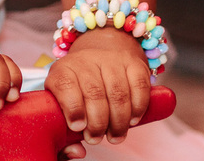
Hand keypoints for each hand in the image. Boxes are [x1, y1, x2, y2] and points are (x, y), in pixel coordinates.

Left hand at [45, 28, 151, 156]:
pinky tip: (132, 120)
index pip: (65, 85)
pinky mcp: (134, 63)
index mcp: (64, 69)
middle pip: (94, 92)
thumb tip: (77, 152)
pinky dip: (138, 107)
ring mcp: (111, 59)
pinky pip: (139, 86)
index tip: (78, 127)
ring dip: (118, 121)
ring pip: (118, 93)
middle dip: (98, 123)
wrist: (101, 51)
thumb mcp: (64, 102)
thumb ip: (65, 130)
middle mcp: (86, 60)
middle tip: (97, 138)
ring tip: (115, 135)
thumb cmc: (79, 87)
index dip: (72, 108)